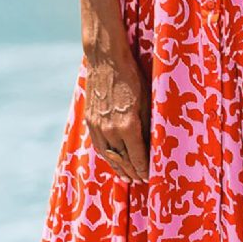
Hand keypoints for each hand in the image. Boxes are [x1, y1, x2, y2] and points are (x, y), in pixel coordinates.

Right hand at [84, 56, 150, 183]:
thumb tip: (152, 143)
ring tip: (126, 176)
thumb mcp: (146, 101)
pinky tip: (112, 159)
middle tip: (141, 181)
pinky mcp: (90, 120)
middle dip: (133, 172)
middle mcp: (111, 130)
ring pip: (109, 155)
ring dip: (118, 168)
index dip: (144, 169)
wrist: (106, 60)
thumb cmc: (132, 77)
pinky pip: (98, 145)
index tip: (149, 177)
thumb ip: (147, 125)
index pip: (137, 157)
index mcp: (128, 126)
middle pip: (122, 160)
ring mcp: (98, 126)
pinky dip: (106, 156)